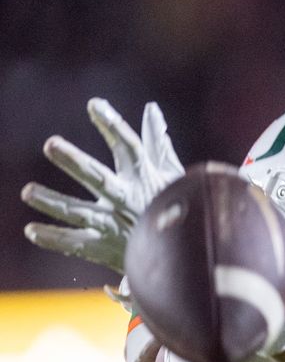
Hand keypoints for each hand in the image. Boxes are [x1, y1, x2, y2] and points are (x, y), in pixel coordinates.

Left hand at [21, 98, 184, 273]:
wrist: (181, 256)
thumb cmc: (173, 209)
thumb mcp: (171, 174)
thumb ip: (157, 142)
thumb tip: (151, 108)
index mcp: (145, 179)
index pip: (129, 147)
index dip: (114, 126)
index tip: (94, 105)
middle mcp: (128, 200)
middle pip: (100, 178)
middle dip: (77, 162)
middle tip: (51, 144)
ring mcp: (116, 225)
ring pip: (83, 213)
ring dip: (55, 202)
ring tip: (27, 191)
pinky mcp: (107, 249)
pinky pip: (77, 245)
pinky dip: (55, 239)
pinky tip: (31, 230)